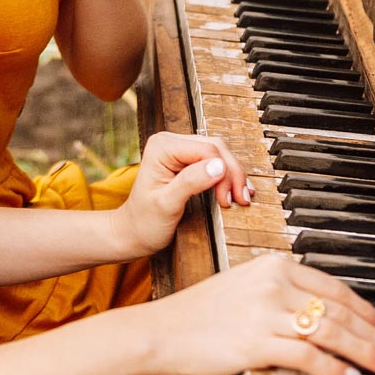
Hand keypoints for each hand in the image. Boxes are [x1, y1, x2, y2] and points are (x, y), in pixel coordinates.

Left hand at [112, 132, 253, 258]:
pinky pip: (212, 160)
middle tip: (241, 199)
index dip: (223, 173)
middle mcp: (169, 142)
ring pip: (218, 153)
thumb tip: (219, 166)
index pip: (206, 150)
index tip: (229, 200)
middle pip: (215, 148)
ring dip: (232, 175)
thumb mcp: (167, 204)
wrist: (134, 232)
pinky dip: (226, 175)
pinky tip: (235, 189)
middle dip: (231, 173)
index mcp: (162, 147)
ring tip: (241, 197)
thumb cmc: (145, 221)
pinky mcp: (185, 160)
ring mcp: (178, 149)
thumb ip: (191, 182)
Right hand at [149, 254, 374, 374]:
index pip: (331, 285)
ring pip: (329, 331)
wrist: (165, 328)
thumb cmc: (202, 312)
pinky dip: (333, 369)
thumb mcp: (245, 286)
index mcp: (272, 264)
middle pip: (337, 309)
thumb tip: (320, 312)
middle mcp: (273, 283)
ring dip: (363, 352)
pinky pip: (308, 355)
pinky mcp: (257, 342)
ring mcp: (265, 312)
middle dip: (371, 334)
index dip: (362, 307)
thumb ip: (281, 292)